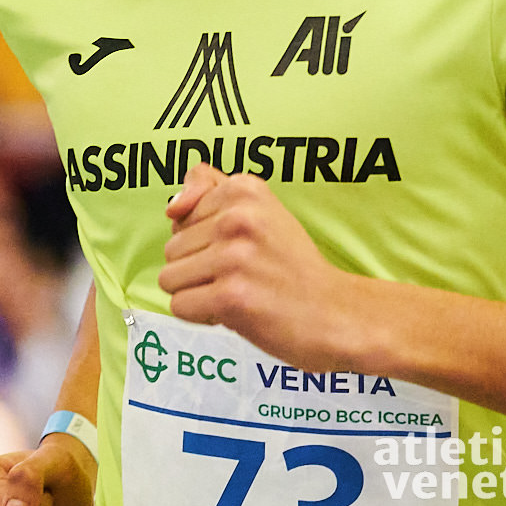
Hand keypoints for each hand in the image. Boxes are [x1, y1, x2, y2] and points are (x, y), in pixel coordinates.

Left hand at [159, 164, 368, 369]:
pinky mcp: (230, 296)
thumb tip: (171, 209)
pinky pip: (180, 306)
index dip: (205, 241)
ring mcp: (234, 257)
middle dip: (199, 269)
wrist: (336, 312)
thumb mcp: (260, 211)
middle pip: (171, 249)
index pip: (181, 216)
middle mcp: (238, 217)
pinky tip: (236, 312)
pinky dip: (202, 316)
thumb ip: (210, 190)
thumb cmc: (292, 267)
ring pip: (170, 278)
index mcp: (245, 189)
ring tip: (239, 291)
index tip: (244, 249)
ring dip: (198, 293)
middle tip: (244, 275)